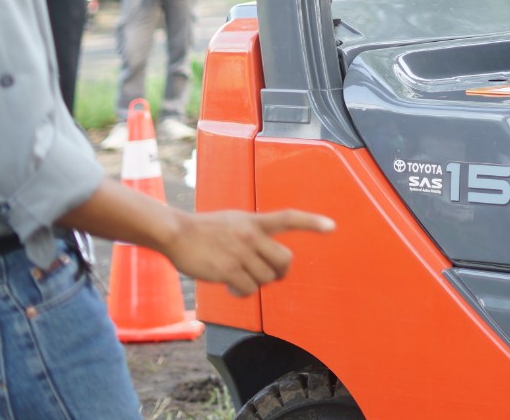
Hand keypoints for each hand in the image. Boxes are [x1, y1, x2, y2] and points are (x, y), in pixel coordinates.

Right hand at [163, 209, 333, 297]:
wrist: (176, 233)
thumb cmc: (204, 229)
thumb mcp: (234, 221)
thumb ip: (253, 233)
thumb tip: (267, 259)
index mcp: (254, 220)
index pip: (289, 218)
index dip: (312, 222)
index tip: (332, 227)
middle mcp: (251, 235)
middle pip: (285, 260)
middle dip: (280, 272)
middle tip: (269, 275)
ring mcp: (241, 253)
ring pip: (266, 278)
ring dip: (256, 283)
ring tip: (238, 278)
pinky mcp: (228, 270)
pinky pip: (249, 289)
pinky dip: (243, 292)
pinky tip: (231, 286)